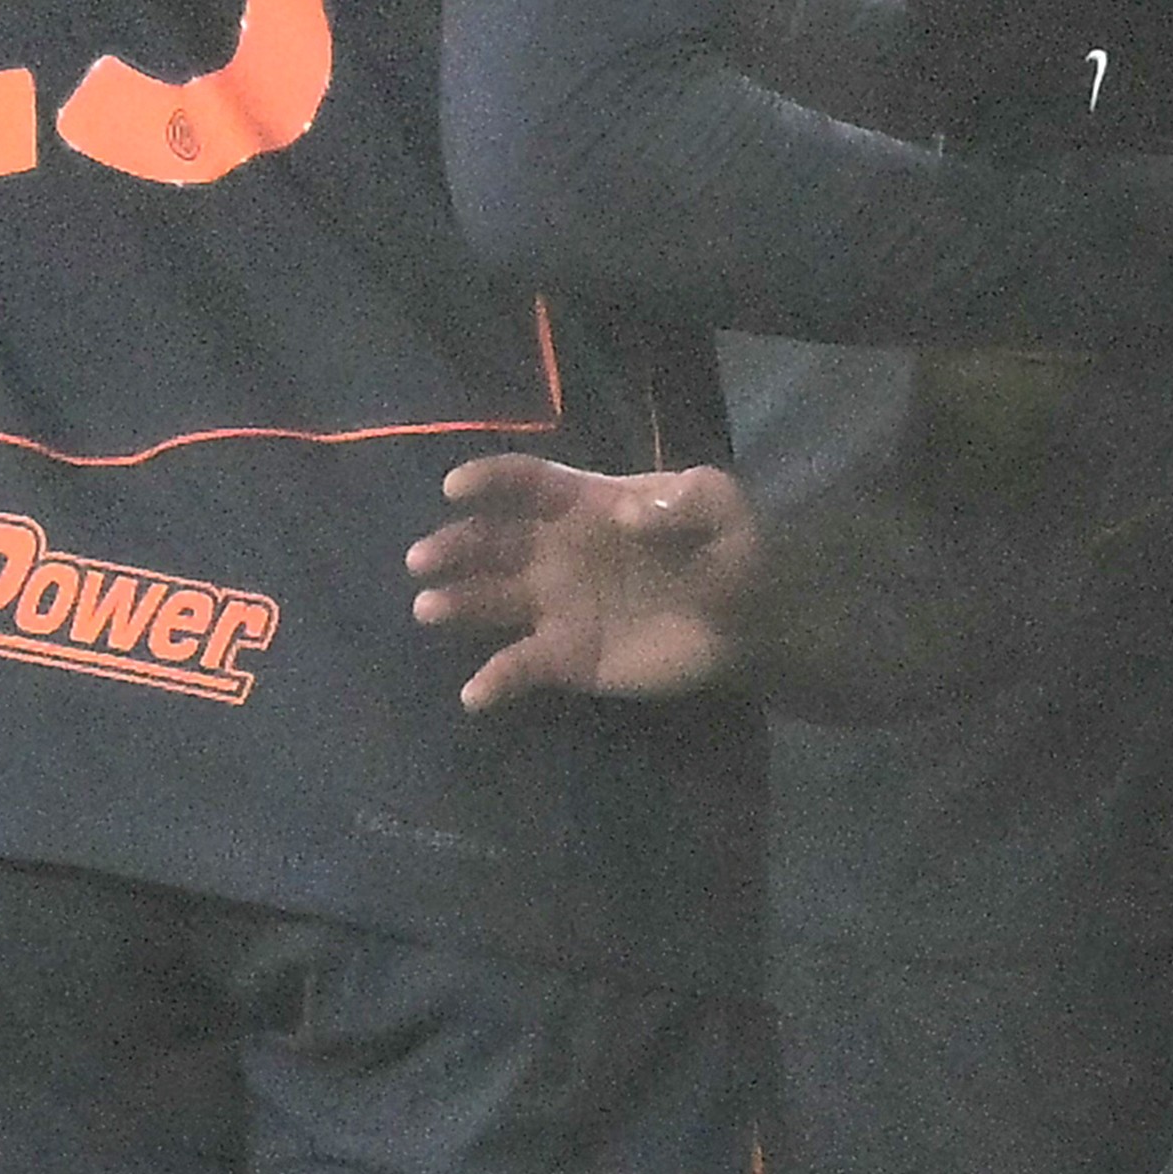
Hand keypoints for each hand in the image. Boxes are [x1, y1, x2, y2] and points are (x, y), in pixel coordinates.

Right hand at [409, 457, 763, 706]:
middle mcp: (557, 551)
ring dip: (457, 603)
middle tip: (422, 559)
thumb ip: (681, 501)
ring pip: (492, 601)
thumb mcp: (720, 505)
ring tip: (429, 609)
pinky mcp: (568, 658)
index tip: (455, 489)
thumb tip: (626, 514)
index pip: (528, 483)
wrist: (750, 619)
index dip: (491, 480)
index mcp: (587, 504)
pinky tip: (474, 694)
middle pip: (493, 542)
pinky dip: (495, 680)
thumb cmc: (730, 547)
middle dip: (454, 546)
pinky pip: (521, 666)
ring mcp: (558, 607)